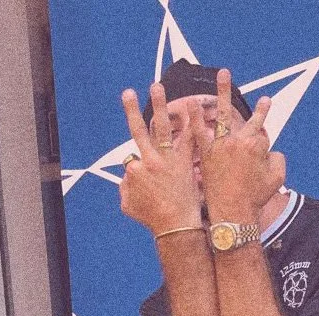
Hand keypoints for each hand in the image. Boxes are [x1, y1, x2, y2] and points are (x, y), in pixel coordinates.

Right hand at [119, 84, 202, 234]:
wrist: (176, 226)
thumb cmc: (152, 220)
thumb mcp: (129, 206)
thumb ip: (124, 189)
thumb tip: (126, 178)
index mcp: (133, 170)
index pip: (131, 160)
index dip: (138, 171)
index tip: (149, 183)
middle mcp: (148, 160)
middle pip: (137, 130)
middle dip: (132, 110)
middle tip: (127, 92)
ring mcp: (167, 159)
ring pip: (161, 127)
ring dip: (159, 105)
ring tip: (156, 86)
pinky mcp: (185, 161)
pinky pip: (188, 138)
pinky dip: (191, 123)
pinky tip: (193, 107)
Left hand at [192, 70, 285, 223]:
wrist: (233, 213)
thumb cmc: (255, 199)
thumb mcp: (276, 179)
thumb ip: (278, 160)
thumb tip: (272, 151)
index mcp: (258, 145)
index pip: (263, 134)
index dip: (264, 142)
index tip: (263, 149)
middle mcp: (240, 140)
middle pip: (250, 120)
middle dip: (260, 110)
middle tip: (265, 99)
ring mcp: (222, 144)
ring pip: (224, 113)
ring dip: (223, 91)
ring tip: (223, 73)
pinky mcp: (207, 152)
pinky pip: (200, 131)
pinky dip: (196, 117)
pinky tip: (191, 102)